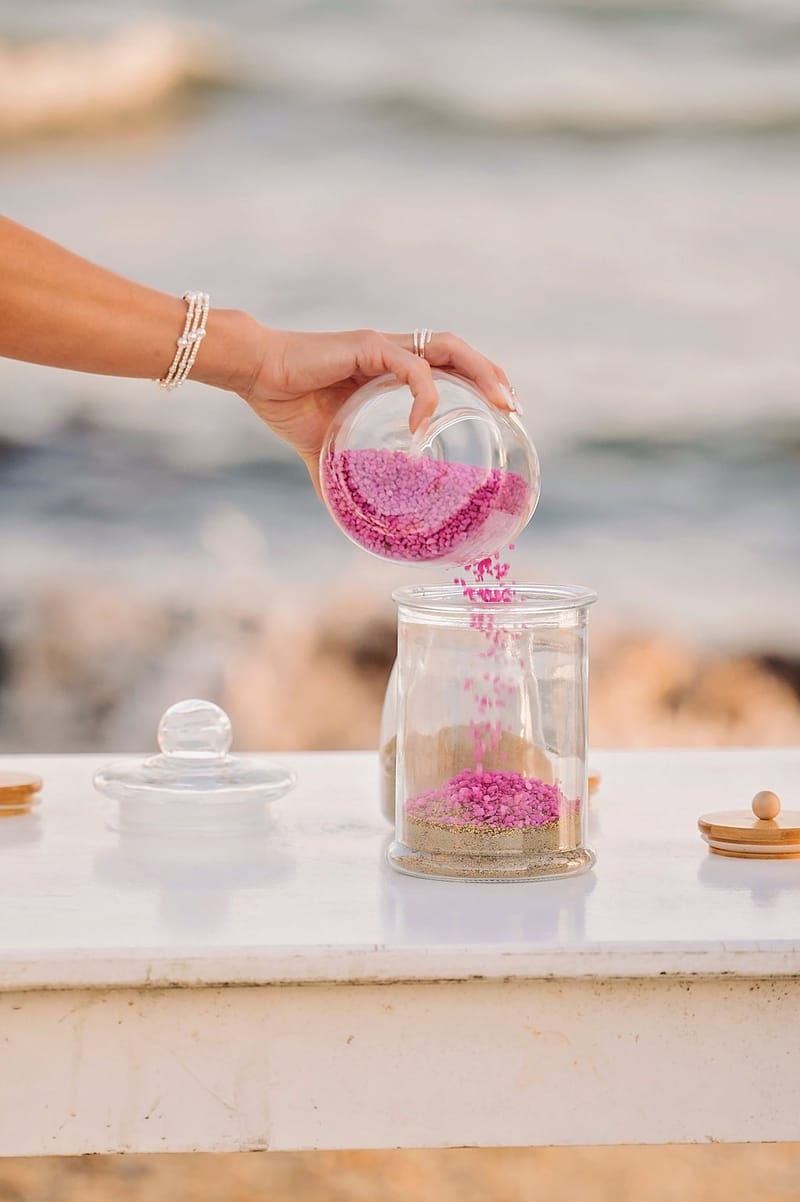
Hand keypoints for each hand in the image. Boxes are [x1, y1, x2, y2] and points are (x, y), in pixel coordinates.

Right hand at [238, 327, 516, 492]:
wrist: (254, 375)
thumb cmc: (285, 403)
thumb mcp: (322, 449)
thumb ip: (340, 478)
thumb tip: (348, 521)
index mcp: (389, 371)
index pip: (447, 367)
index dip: (478, 382)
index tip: (501, 412)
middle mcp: (393, 353)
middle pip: (458, 351)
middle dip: (492, 375)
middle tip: (514, 409)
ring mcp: (383, 348)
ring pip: (446, 347)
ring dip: (480, 372)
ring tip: (500, 402)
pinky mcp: (368, 348)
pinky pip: (412, 369)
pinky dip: (425, 396)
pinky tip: (423, 427)